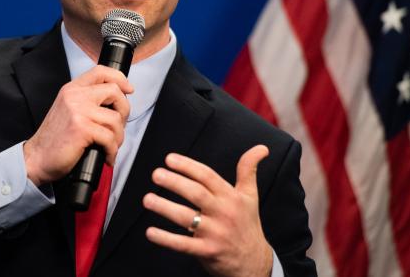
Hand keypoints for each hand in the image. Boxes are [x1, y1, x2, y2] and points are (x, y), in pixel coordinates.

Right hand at [23, 65, 132, 184]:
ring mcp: (78, 111)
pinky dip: (112, 151)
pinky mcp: (82, 129)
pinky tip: (106, 156)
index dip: (119, 78)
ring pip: (115, 119)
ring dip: (118, 137)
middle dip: (124, 111)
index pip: (100, 71)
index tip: (128, 89)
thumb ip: (86, 101)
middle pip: (114, 92)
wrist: (36, 158)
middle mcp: (74, 96)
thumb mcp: (68, 111)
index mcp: (71, 90)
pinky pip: (110, 138)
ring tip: (110, 146)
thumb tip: (116, 102)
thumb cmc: (54, 140)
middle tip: (118, 126)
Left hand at [143, 146, 272, 276]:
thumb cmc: (247, 224)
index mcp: (231, 197)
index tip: (170, 159)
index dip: (188, 166)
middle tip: (156, 174)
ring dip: (165, 208)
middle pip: (196, 193)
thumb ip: (248, 169)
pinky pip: (183, 245)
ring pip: (187, 218)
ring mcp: (215, 233)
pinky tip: (150, 232)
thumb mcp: (250, 196)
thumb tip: (262, 148)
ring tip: (148, 199)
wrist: (254, 262)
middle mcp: (223, 213)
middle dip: (175, 182)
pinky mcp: (207, 251)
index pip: (208, 176)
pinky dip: (165, 239)